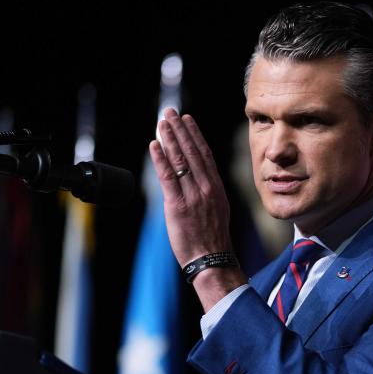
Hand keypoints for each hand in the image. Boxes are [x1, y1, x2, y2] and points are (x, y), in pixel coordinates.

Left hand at [149, 108, 246, 309]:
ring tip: (161, 123)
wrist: (212, 259)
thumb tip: (198, 178)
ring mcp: (193, 196)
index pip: (205, 154)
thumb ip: (208, 191)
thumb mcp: (218, 209)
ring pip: (180, 160)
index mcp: (216, 187)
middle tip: (170, 113)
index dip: (195, 134)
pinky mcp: (178, 206)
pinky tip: (154, 145)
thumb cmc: (213, 239)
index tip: (187, 119)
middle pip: (191, 152)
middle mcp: (206, 187)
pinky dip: (160, 159)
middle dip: (180, 130)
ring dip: (169, 139)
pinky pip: (168, 177)